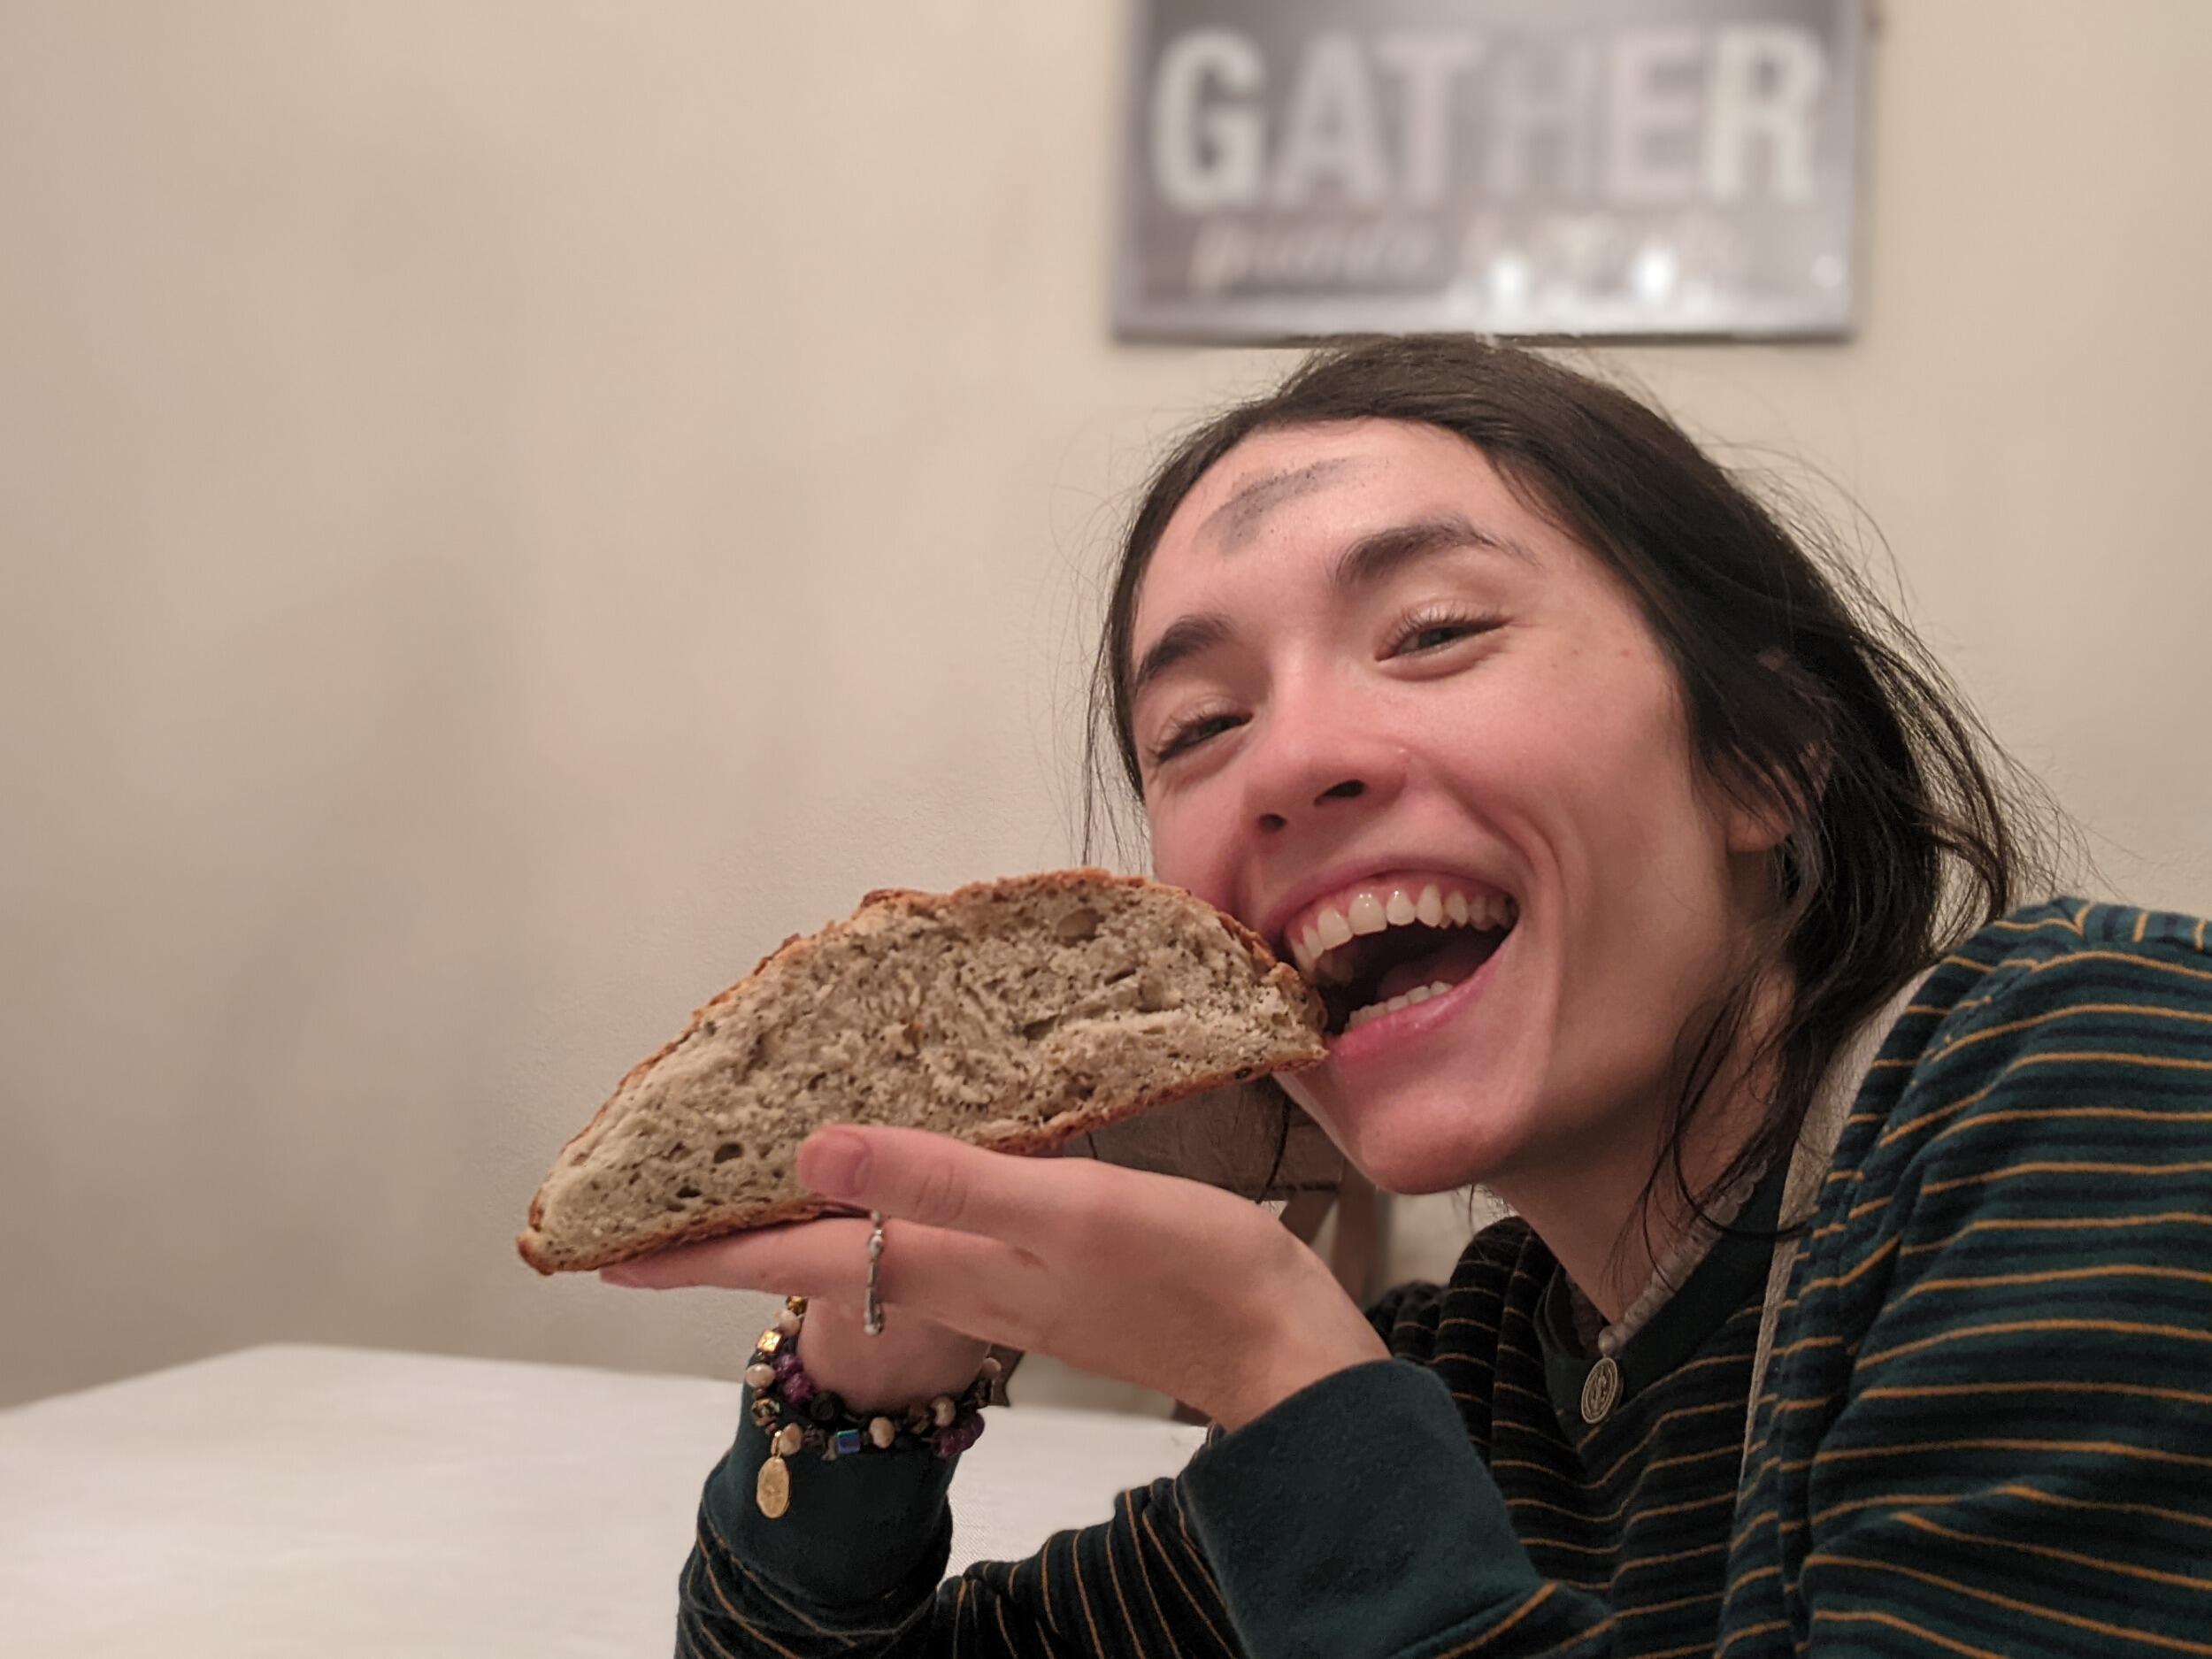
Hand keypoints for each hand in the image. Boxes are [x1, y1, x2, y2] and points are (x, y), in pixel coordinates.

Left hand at [601, 1125, 1387, 1430]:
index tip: (607, 1252)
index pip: (790, 1255)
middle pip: (812, 1255)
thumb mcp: (1059, 1210)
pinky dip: (884, 1200)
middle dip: (730, 1234)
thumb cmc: (1183, 1273)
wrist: (1278, 1347)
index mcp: (946, 1261)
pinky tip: (896, 1169)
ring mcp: (996, 1275)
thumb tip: (808, 1154)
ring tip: (752, 1175)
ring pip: (865, 1244)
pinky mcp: (1040, 1263)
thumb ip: (937, 1180)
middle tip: (660, 1208)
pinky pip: (926, 1231)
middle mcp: (954, 1275)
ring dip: (801, 1216)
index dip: (696, 1251)